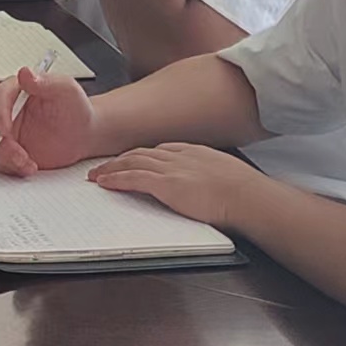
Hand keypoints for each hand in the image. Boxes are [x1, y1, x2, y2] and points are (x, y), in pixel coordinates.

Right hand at [0, 66, 98, 174]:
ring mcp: (6, 132)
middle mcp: (6, 111)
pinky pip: (0, 161)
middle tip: (19, 154)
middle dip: (1, 143)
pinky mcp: (9, 150)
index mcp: (15, 91)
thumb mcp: (66, 90)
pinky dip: (12, 168)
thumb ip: (45, 82)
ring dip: (6, 158)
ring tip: (27, 164)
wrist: (83, 134)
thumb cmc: (75, 109)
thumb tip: (25, 73)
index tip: (6, 130)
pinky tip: (29, 167)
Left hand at [89, 143, 266, 228]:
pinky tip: (104, 182)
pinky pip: (133, 178)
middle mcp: (179, 155)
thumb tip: (208, 188)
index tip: (131, 159)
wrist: (249, 196)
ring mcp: (171, 168)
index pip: (160, 149)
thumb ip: (209, 176)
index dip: (141, 154)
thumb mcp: (225, 176)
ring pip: (132, 162)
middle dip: (120, 158)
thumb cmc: (245, 192)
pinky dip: (115, 178)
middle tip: (103, 165)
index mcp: (194, 152)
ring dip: (111, 167)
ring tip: (96, 174)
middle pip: (141, 152)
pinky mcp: (166, 183)